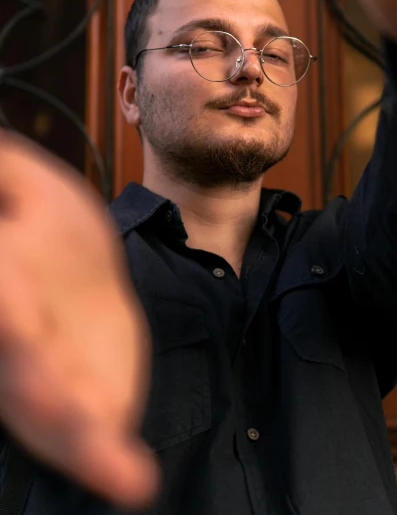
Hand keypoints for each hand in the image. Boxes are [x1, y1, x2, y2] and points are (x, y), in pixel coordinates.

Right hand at [0, 131, 158, 507]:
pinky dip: (103, 460)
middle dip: (36, 386)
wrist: (85, 281)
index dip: (9, 311)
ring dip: (73, 438)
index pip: (5, 296)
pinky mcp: (82, 404)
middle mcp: (12, 338)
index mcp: (5, 279)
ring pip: (48, 411)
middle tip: (71, 415)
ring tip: (115, 469)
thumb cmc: (50, 235)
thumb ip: (4, 170)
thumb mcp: (29, 187)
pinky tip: (130, 478)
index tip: (17, 306)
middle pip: (17, 365)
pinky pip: (88, 436)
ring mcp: (41, 380)